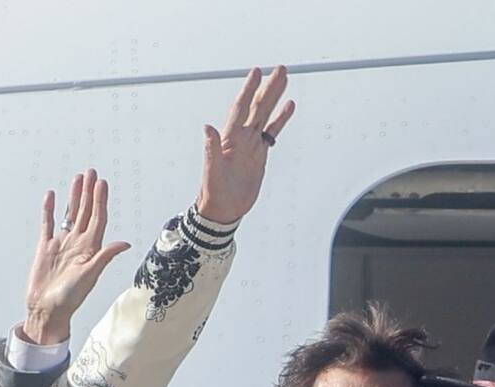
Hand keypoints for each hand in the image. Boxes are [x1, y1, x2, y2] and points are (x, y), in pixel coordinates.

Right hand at [22, 168, 130, 343]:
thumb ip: (105, 257)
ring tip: (77, 179)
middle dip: (89, 192)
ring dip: (73, 197)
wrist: (45, 309)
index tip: (102, 183)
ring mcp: (62, 244)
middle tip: (91, 173)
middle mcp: (78, 244)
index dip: (100, 201)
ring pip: (69, 214)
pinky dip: (50, 209)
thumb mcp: (89, 276)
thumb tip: (124, 243)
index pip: (97, 219)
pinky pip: (48, 223)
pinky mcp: (46, 247)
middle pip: (85, 212)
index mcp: (90, 249)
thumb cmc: (68, 298)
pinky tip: (52, 196)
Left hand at [196, 65, 295, 223]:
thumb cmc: (213, 191)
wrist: (223, 209)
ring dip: (274, 97)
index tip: (257, 73)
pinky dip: (280, 118)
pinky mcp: (259, 153)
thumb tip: (207, 128)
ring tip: (284, 78)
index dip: (249, 90)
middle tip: (279, 69)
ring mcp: (251, 144)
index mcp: (230, 138)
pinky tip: (288, 106)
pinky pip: (272, 131)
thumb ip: (211, 149)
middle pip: (257, 106)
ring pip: (265, 115)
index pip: (241, 109)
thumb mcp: (212, 171)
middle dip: (268, 87)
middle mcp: (241, 137)